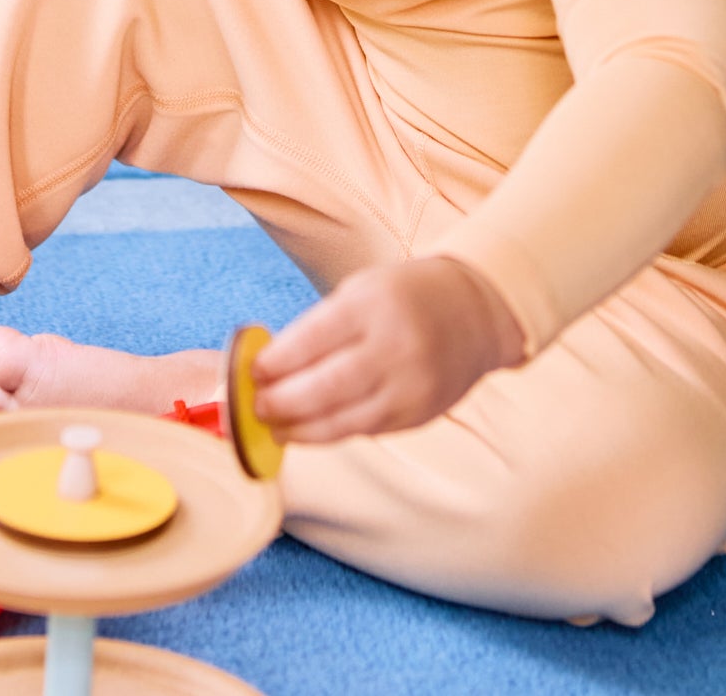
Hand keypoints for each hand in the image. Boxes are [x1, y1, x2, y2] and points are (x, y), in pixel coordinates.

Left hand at [250, 257, 523, 443]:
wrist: (474, 313)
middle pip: (326, 387)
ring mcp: (410, 386)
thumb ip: (319, 327)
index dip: (277, 361)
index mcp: (375, 305)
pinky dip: (329, 433)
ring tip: (271, 425)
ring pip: (343, 419)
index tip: (251, 371)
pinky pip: (363, 430)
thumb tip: (268, 368)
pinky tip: (304, 431)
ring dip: (298, 427)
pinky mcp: (418, 415)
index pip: (314, 338)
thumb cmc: (403, 296)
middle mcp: (396, 347)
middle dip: (281, 401)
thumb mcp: (361, 291)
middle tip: (253, 405)